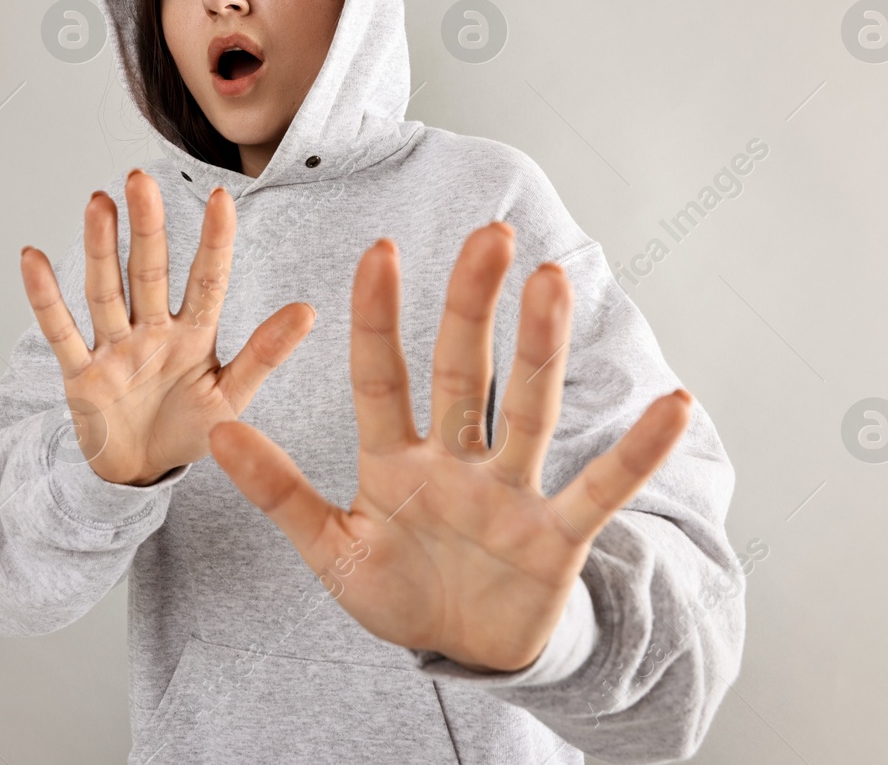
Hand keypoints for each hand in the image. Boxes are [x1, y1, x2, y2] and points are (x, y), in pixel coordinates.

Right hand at [21, 169, 314, 486]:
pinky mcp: (81, 374)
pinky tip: (33, 259)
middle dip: (146, 227)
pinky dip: (45, 298)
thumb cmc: (188, 430)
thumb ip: (264, 354)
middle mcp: (153, 331)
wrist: (141, 472)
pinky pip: (62, 332)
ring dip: (100, 249)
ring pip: (106, 291)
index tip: (221, 198)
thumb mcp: (232, 396)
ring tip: (97, 204)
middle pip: (149, 272)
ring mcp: (115, 348)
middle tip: (141, 179)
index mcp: (195, 335)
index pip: (207, 280)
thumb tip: (309, 310)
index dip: (214, 242)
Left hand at [209, 222, 690, 672]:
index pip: (383, 377)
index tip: (377, 250)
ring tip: (553, 282)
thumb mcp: (329, 547)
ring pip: (529, 411)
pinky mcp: (557, 537)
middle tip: (487, 236)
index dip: (379, 318)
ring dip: (541, 349)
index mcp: (395, 461)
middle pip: (465, 372)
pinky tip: (672, 406)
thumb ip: (278, 490)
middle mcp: (456, 461)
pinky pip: (600, 489)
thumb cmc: (398, 591)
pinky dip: (635, 453)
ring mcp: (510, 493)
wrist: (462, 652)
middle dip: (472, 307)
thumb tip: (215, 431)